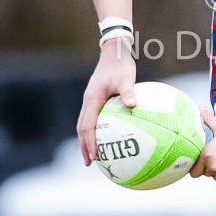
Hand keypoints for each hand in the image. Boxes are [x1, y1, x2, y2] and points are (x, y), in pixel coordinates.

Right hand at [77, 38, 136, 165]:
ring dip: (87, 139)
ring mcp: (91, 100)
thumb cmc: (121, 65)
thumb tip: (134, 104)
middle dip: (84, 146)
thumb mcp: (127, 79)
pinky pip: (93, 118)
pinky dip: (95, 129)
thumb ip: (128, 92)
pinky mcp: (96, 98)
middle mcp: (88, 101)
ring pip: (85, 123)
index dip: (89, 143)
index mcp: (92, 100)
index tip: (93, 157)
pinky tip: (107, 135)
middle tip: (89, 162)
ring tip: (94, 154)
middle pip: (82, 128)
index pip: (87, 126)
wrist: (114, 52)